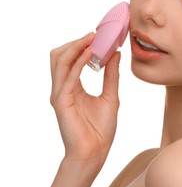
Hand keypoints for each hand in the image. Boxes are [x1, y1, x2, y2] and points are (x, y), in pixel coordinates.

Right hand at [50, 33, 120, 186]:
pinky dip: (78, 62)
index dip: (81, 46)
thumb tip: (116, 54)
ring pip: (60, 62)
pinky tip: (89, 53)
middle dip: (75, 43)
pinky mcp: (61, 101)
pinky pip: (67, 76)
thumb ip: (111, 75)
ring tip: (91, 38)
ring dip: (75, 47)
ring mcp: (60, 94)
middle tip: (93, 35)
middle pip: (60, 57)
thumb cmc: (100, 129)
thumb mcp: (111, 95)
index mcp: (73, 87)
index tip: (98, 36)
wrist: (95, 152)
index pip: (71, 60)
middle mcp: (63, 88)